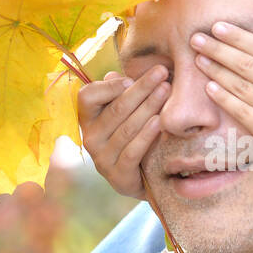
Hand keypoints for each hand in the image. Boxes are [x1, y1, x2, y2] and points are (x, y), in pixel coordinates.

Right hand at [76, 67, 170, 198]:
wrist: (140, 179)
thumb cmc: (131, 137)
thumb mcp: (123, 114)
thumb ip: (118, 94)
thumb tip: (114, 75)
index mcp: (87, 120)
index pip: (87, 97)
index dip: (108, 87)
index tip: (131, 78)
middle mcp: (90, 138)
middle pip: (116, 109)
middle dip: (141, 88)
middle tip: (162, 73)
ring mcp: (102, 159)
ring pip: (127, 128)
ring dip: (149, 106)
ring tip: (166, 90)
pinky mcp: (117, 175)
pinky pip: (133, 151)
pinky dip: (146, 135)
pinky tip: (159, 121)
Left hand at [189, 22, 252, 186]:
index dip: (239, 37)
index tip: (219, 27)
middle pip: (247, 64)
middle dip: (219, 49)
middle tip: (197, 38)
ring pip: (240, 86)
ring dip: (216, 70)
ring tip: (198, 58)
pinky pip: (241, 112)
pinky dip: (224, 98)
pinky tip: (209, 87)